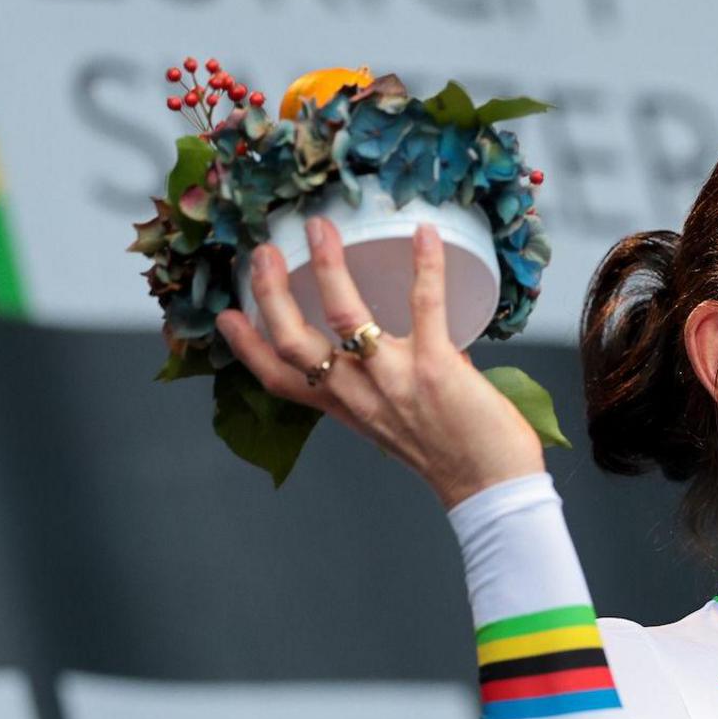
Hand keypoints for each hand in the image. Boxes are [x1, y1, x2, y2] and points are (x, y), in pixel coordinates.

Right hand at [215, 217, 544, 505]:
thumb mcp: (398, 425)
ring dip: (328, 268)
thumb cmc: (454, 459)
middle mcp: (360, 394)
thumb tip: (409, 347)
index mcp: (347, 407)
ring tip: (320, 229)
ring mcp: (395, 379)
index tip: (226, 315)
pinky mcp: (436, 367)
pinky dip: (426, 266)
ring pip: (346, 318)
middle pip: (294, 343)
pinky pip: (425, 306)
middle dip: (271, 294)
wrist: (491, 489)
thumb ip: (390, 387)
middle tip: (264, 252)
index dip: (246, 347)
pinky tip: (424, 234)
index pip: (279, 380)